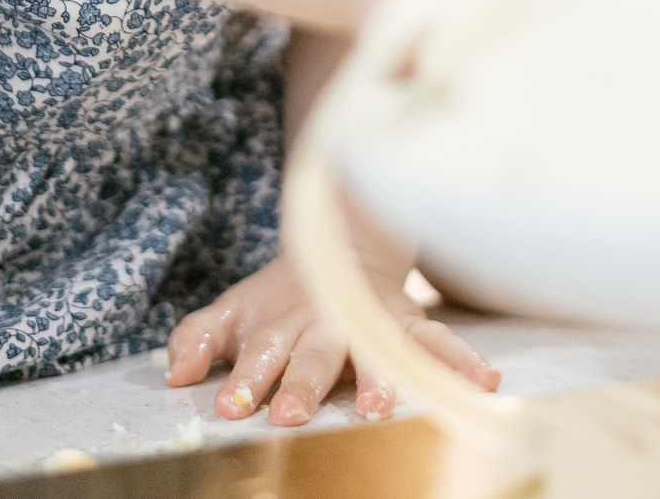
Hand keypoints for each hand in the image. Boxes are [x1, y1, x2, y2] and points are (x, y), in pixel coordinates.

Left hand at [163, 253, 500, 425]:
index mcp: (277, 323)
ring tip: (382, 405)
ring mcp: (370, 321)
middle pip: (312, 355)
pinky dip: (462, 360)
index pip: (259, 354)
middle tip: (290, 415)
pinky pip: (439, 340)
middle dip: (302, 384)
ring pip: (375, 348)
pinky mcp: (408, 322)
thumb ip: (196, 339)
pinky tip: (484, 383)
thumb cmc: (275, 299)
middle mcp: (324, 322)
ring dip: (379, 376)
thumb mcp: (229, 310)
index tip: (230, 406)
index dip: (244, 379)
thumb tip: (175, 376)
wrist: (337, 246)